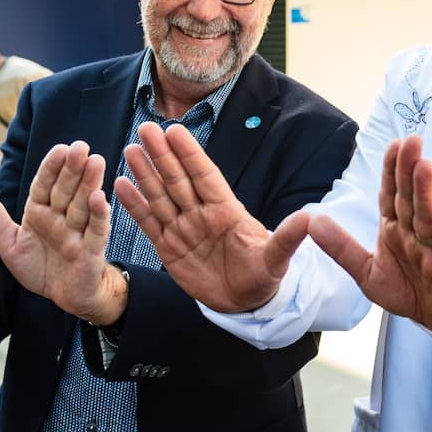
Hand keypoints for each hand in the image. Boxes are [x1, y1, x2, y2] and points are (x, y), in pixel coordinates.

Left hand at [0, 141, 121, 325]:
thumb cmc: (39, 267)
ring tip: (96, 161)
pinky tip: (99, 197)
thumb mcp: (9, 242)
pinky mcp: (91, 251)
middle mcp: (61, 218)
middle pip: (66, 190)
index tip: (60, 148)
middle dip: (73, 169)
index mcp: (40, 212)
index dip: (52, 167)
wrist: (64, 296)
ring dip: (90, 183)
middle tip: (81, 147)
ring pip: (83, 204)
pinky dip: (98, 215)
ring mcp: (77, 233)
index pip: (44, 185)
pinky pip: (95, 231)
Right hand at [116, 122, 308, 311]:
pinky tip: (121, 185)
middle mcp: (202, 214)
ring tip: (131, 149)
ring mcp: (184, 229)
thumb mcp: (276, 259)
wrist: (245, 303)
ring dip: (146, 174)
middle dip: (162, 155)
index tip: (175, 131)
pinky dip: (135, 206)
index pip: (206, 176)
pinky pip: (149, 223)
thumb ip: (287, 239)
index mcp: (227, 210)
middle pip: (179, 180)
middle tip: (146, 128)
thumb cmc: (263, 275)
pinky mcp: (169, 248)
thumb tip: (310, 219)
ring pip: (161, 197)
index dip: (190, 154)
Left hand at [308, 136, 431, 334]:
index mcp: (394, 229)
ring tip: (424, 165)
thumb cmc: (405, 290)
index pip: (390, 195)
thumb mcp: (365, 271)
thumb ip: (341, 247)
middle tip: (412, 141)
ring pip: (427, 216)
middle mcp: (414, 233)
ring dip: (426, 191)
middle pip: (410, 199)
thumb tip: (312, 221)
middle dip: (409, 170)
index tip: (393, 144)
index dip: (391, 171)